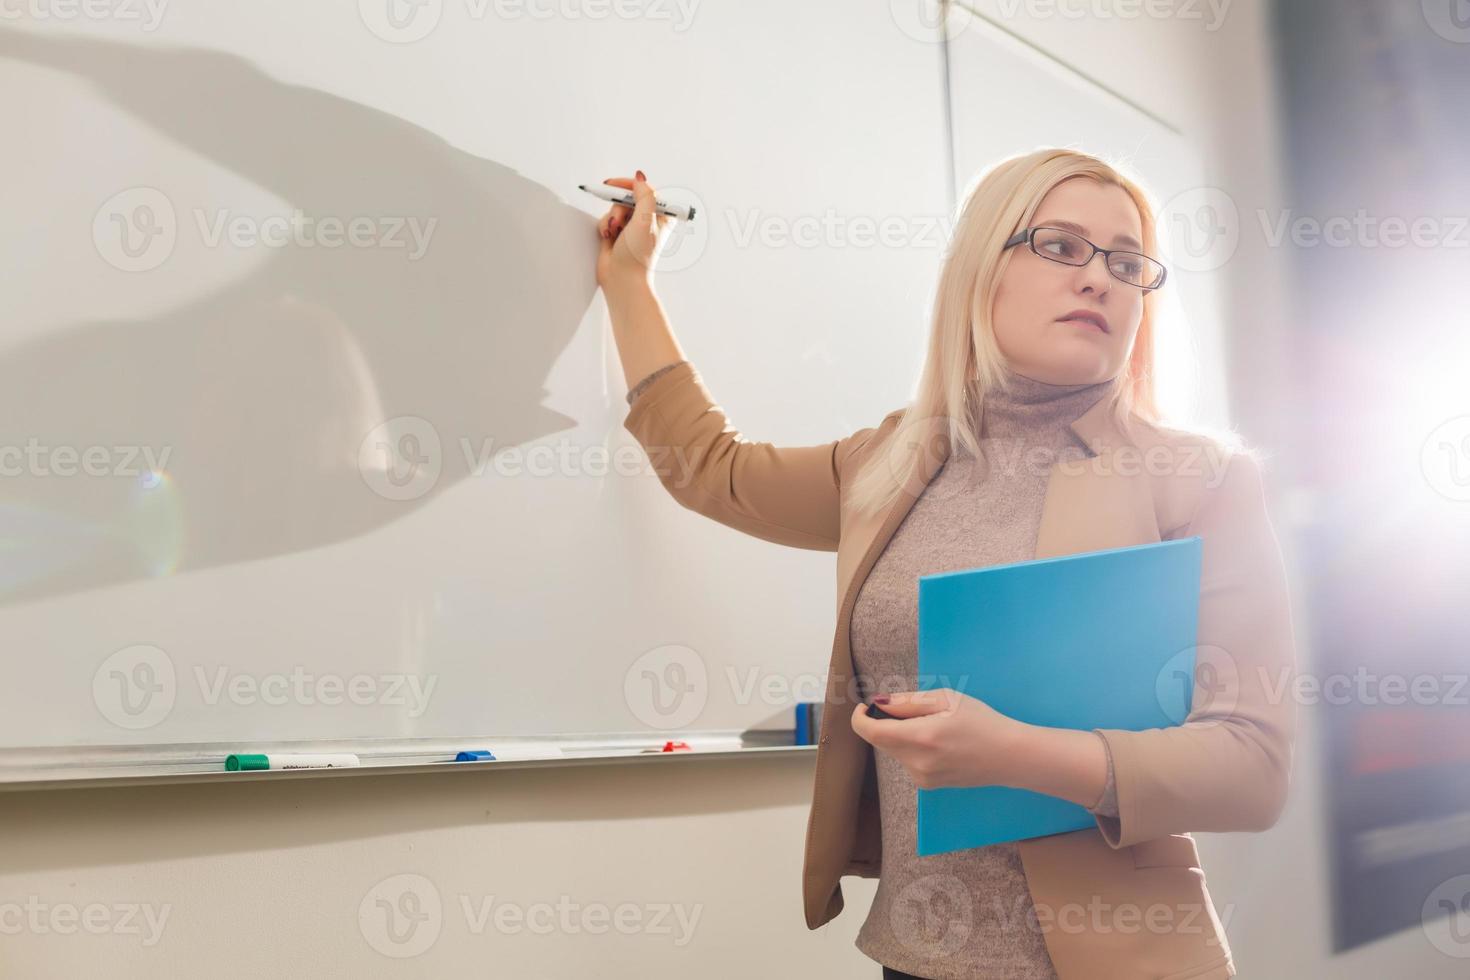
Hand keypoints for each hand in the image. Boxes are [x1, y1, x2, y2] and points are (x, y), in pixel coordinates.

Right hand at [596, 171, 674, 296]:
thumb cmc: (637, 255)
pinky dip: (605, 227)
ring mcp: (632, 226)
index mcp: (661, 215)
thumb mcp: (644, 221)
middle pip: (627, 198)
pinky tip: (609, 239)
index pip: (644, 189)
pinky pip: (607, 219)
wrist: (622, 279)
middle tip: (617, 222)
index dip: (628, 185)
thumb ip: (644, 196)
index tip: (612, 184)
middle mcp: (647, 219)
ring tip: (614, 234)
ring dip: (611, 219)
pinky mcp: (619, 233)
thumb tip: (640, 176)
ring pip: (615, 208)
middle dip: (618, 209)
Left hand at [850, 689, 1028, 789]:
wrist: (1009, 756)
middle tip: (913, 710)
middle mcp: (916, 762)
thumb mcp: (946, 699)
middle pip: (880, 741)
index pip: (870, 732)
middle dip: (886, 723)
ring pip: (894, 751)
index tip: (867, 705)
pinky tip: (938, 744)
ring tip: (933, 727)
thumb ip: (907, 702)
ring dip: (901, 736)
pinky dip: (912, 749)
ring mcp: (921, 778)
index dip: (861, 717)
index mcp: (920, 738)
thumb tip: (878, 704)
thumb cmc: (981, 721)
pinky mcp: (927, 785)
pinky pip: (907, 761)